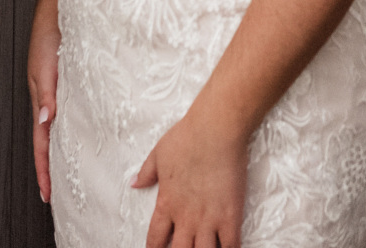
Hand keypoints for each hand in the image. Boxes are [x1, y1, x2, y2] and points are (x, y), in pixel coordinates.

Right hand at [27, 0, 61, 203]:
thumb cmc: (54, 20)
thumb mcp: (47, 58)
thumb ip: (46, 90)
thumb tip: (46, 121)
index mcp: (42, 92)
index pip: (42, 140)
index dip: (44, 167)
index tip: (47, 193)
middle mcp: (51, 92)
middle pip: (49, 138)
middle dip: (51, 165)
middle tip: (56, 192)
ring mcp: (61, 84)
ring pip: (61, 124)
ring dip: (62, 148)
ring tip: (71, 171)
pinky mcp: (73, 74)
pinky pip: (72, 106)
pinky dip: (75, 125)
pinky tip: (88, 131)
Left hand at [133, 111, 249, 247]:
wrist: (216, 129)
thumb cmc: (187, 137)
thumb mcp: (158, 154)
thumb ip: (146, 173)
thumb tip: (134, 183)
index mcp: (166, 204)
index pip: (155, 239)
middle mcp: (185, 217)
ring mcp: (208, 219)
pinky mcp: (230, 215)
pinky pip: (230, 245)